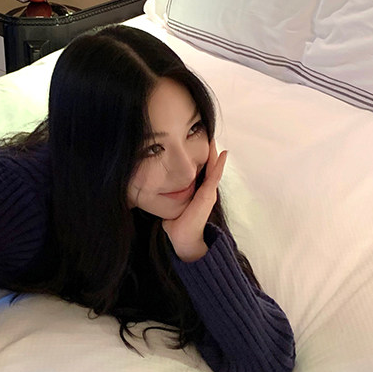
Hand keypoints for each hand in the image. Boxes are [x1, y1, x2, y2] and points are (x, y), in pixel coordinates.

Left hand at [162, 141, 226, 261]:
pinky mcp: (208, 196)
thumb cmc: (175, 223)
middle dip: (208, 150)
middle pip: (209, 166)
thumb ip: (166, 194)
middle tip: (207, 133)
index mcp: (197, 191)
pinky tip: (221, 154)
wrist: (182, 238)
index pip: (200, 169)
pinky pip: (214, 177)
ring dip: (215, 153)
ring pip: (214, 168)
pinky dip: (219, 165)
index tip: (196, 140)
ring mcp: (208, 193)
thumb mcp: (170, 203)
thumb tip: (150, 184)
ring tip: (214, 138)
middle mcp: (205, 190)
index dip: (200, 156)